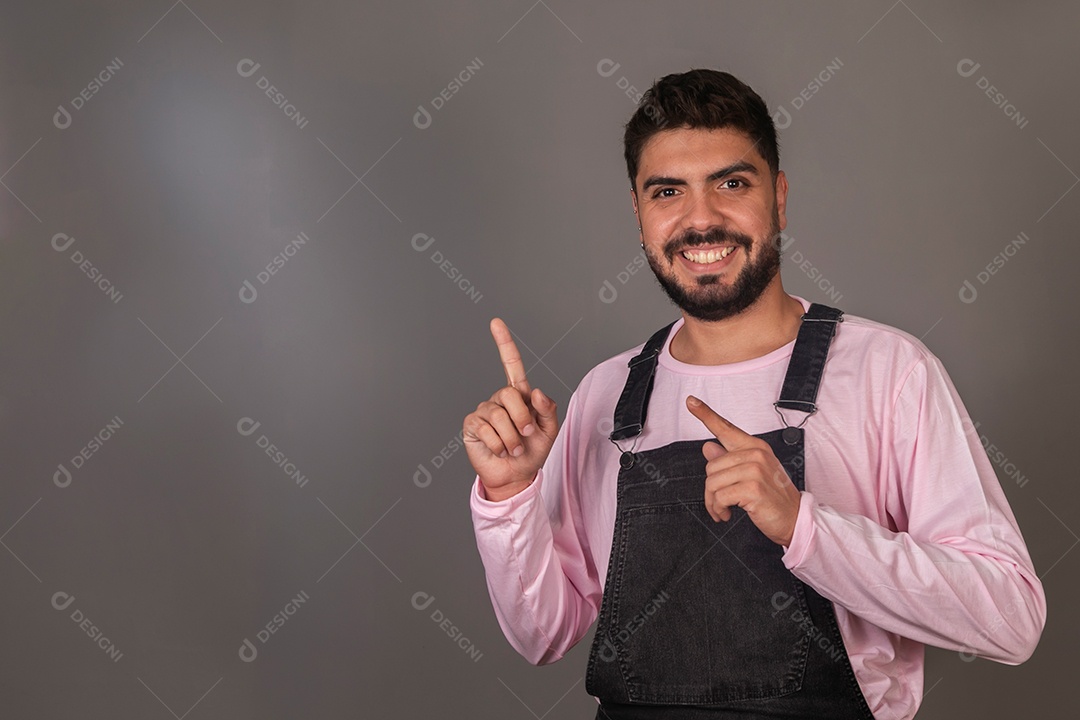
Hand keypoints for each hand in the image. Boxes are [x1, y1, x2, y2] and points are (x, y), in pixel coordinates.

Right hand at [463, 318, 558, 500]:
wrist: (515, 475)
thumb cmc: (532, 451)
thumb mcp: (549, 430)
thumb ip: (548, 410)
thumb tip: (536, 392)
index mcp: (519, 395)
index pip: (511, 364)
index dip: (504, 343)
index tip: (496, 322)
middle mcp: (500, 399)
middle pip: (510, 394)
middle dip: (522, 419)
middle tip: (525, 436)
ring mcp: (484, 411)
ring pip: (499, 416)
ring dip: (511, 438)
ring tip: (513, 448)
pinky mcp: (472, 425)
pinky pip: (486, 429)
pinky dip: (498, 445)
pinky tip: (499, 450)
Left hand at [686, 395, 801, 546]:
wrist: (794, 518)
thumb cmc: (772, 496)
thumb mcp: (750, 474)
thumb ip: (728, 459)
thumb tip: (708, 447)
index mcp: (754, 446)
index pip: (725, 428)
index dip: (705, 414)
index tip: (691, 401)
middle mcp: (756, 454)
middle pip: (711, 466)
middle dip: (711, 489)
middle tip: (721, 501)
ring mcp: (755, 470)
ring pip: (712, 482)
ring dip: (713, 502)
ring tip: (724, 509)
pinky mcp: (753, 488)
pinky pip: (720, 497)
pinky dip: (719, 509)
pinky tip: (727, 513)